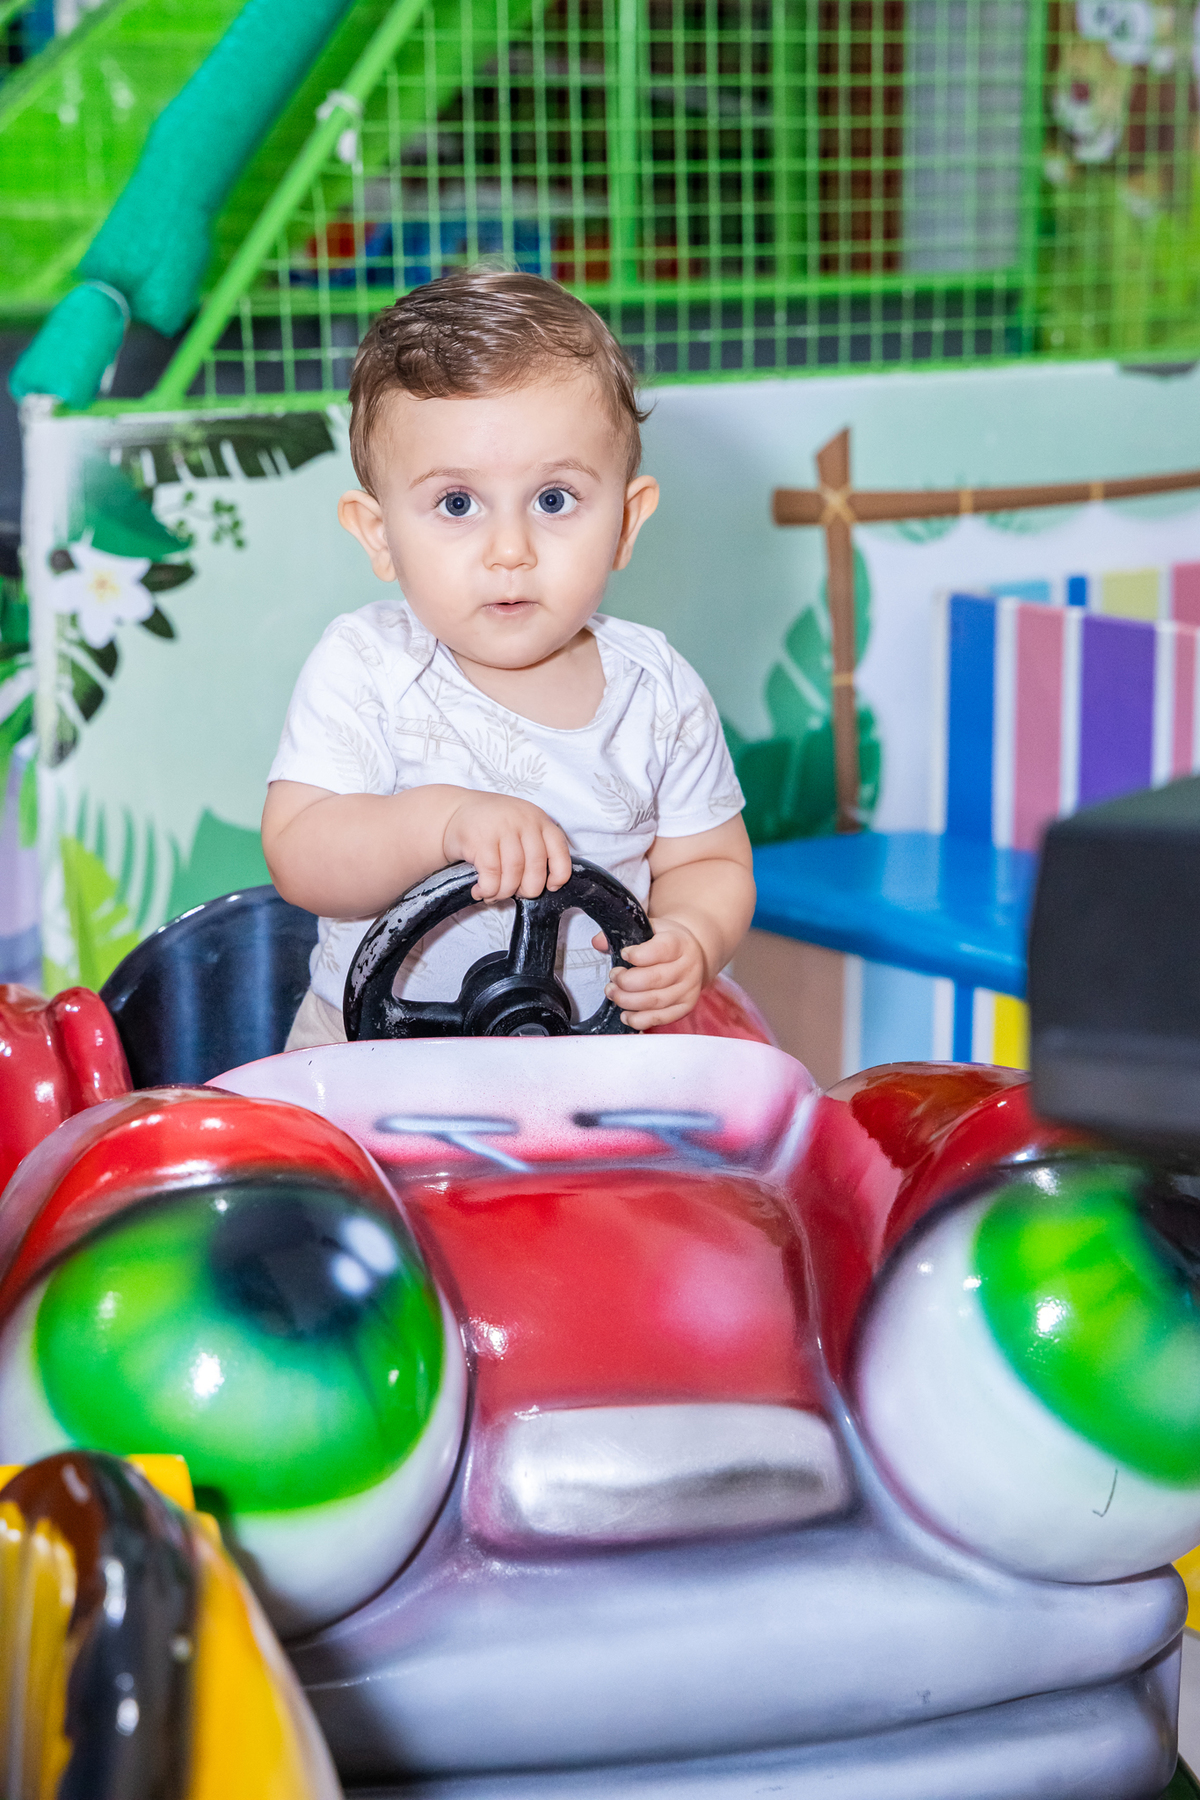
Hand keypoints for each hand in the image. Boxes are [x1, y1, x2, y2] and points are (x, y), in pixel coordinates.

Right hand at [443, 794, 572, 900]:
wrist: (454, 810)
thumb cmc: (492, 826)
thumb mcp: (520, 826)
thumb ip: (535, 847)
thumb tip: (544, 885)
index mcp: (539, 820)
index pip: (559, 850)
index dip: (559, 874)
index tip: (551, 887)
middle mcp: (523, 821)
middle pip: (536, 868)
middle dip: (527, 890)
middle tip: (516, 893)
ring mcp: (501, 828)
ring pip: (513, 874)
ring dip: (504, 893)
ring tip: (494, 894)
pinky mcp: (480, 840)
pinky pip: (491, 876)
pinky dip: (488, 890)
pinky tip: (481, 891)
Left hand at [596, 916, 705, 1029]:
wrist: (693, 953)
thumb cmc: (667, 942)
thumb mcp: (649, 929)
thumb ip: (623, 932)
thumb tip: (598, 942)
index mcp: (679, 943)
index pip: (661, 950)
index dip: (637, 955)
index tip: (623, 954)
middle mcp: (687, 967)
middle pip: (654, 979)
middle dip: (625, 982)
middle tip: (613, 977)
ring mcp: (687, 989)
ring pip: (654, 1001)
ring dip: (627, 1001)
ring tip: (613, 993)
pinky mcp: (684, 1007)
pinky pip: (660, 1018)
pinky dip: (638, 1019)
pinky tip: (625, 1013)